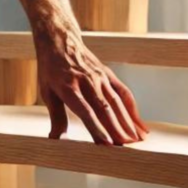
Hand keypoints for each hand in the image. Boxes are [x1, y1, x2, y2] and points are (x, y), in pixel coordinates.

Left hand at [36, 32, 150, 144]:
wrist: (60, 40)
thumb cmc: (51, 69)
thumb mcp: (47, 92)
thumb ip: (56, 117)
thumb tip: (56, 140)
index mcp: (68, 87)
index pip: (85, 112)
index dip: (97, 128)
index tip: (107, 144)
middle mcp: (87, 82)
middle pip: (105, 109)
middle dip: (116, 130)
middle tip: (126, 148)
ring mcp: (100, 77)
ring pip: (117, 102)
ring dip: (127, 122)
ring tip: (136, 141)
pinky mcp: (108, 74)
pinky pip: (123, 93)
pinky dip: (133, 110)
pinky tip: (140, 125)